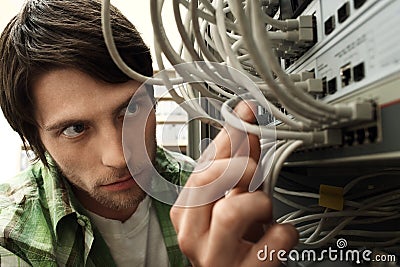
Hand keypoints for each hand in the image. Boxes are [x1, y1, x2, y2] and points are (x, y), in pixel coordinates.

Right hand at [170, 101, 297, 266]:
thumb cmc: (234, 242)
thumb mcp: (233, 201)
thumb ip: (238, 164)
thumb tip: (245, 123)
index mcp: (186, 211)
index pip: (203, 164)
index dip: (228, 136)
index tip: (246, 114)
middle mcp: (192, 233)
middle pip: (208, 179)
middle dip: (241, 167)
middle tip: (255, 175)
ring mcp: (214, 257)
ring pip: (232, 210)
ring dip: (259, 203)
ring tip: (264, 213)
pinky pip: (272, 239)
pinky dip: (284, 233)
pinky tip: (277, 236)